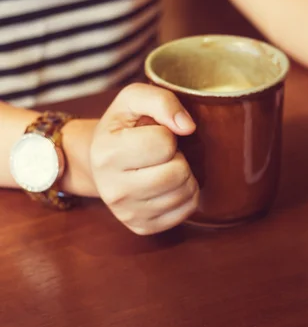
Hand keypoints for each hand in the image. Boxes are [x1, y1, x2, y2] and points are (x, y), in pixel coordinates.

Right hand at [90, 83, 199, 234]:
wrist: (100, 161)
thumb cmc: (123, 127)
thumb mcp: (134, 99)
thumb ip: (162, 101)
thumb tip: (188, 126)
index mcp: (107, 153)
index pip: (164, 142)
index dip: (167, 133)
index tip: (154, 134)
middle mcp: (113, 189)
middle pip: (177, 173)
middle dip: (179, 157)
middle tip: (164, 154)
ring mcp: (127, 212)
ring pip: (185, 193)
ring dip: (185, 175)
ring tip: (166, 167)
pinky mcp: (143, 227)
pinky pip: (187, 210)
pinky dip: (187, 194)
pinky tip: (170, 184)